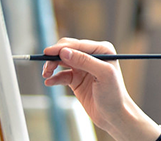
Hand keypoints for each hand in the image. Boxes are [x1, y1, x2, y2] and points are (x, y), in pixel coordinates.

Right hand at [41, 38, 160, 140]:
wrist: (114, 116)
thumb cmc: (114, 95)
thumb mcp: (103, 75)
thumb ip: (85, 61)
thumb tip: (64, 52)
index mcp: (102, 50)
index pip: (77, 44)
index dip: (60, 48)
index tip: (47, 53)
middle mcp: (92, 56)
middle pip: (66, 50)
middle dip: (54, 57)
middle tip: (46, 68)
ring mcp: (83, 68)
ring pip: (61, 61)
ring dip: (51, 67)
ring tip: (46, 75)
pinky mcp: (76, 79)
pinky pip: (61, 75)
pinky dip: (54, 78)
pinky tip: (49, 82)